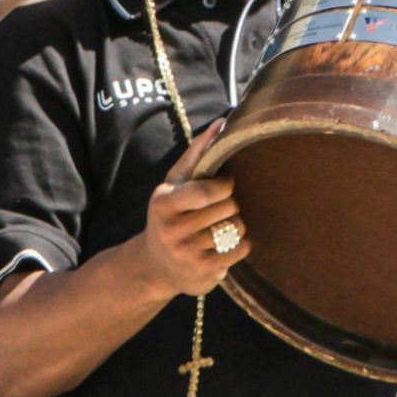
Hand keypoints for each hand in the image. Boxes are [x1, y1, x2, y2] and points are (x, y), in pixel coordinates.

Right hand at [138, 119, 247, 298]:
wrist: (155, 265)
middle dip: (231, 204)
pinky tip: (224, 243)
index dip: (225, 185)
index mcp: (164, 203)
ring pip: (237, 228)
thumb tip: (222, 123)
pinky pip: (241, 248)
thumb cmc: (171, 213)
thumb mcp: (175, 183)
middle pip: (228, 208)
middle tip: (221, 207)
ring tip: (221, 225)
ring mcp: (187, 255)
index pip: (206, 191)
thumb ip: (198, 153)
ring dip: (236, 223)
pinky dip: (240, 243)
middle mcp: (172, 231)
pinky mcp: (203, 274)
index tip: (225, 184)